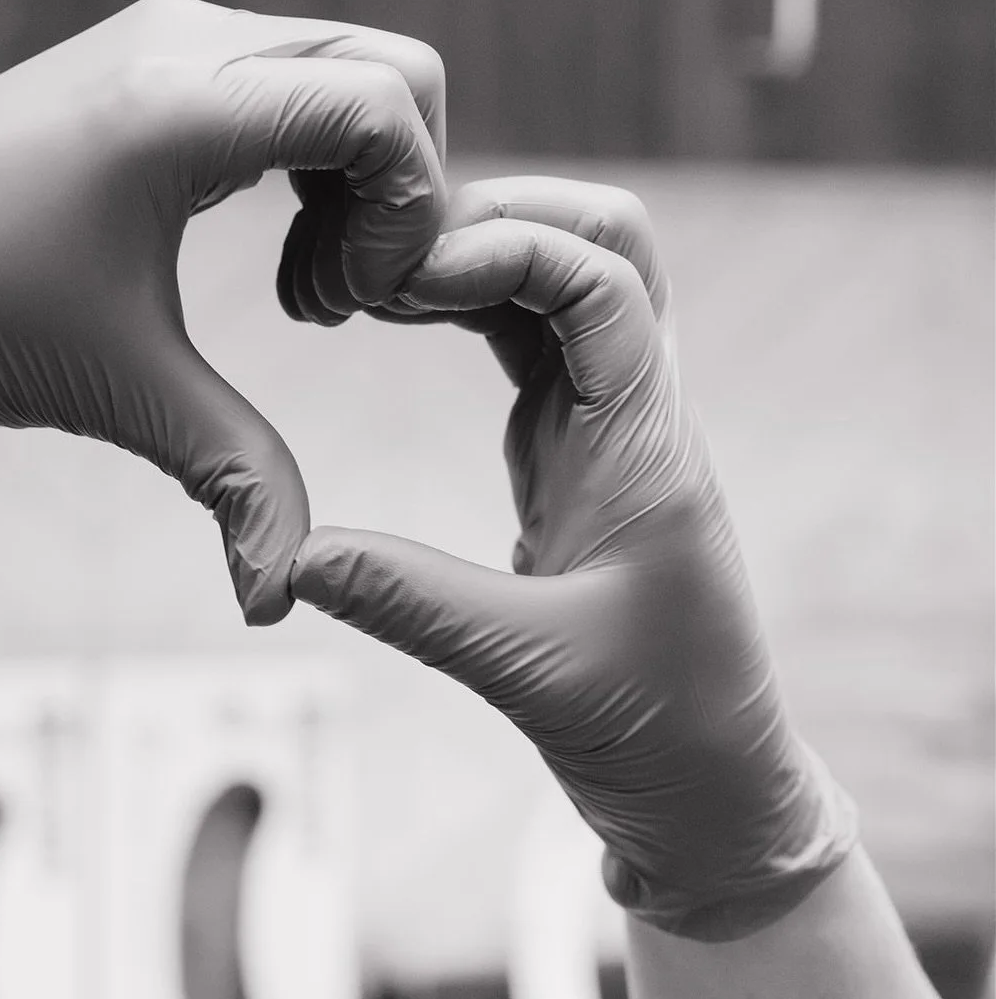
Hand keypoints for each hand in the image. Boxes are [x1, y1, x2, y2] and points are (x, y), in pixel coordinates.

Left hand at [0, 0, 444, 623]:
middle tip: (339, 300)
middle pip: (391, 71)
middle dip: (402, 192)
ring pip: (346, 71)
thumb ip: (234, 483)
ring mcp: (168, 35)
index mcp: (181, 103)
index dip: (409, 211)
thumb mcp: (120, 391)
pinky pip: (291, 80)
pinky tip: (273, 247)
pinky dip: (315, 159)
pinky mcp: (153, 57)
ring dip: (360, 180)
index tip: (355, 307)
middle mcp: (185, 40)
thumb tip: (282, 599)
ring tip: (299, 290)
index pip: (383, 103)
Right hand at [292, 178, 854, 936]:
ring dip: (477, 254)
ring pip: (561, 277)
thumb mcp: (524, 667)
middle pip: (602, 238)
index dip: (506, 245)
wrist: (713, 787)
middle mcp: (636, 409)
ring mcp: (606, 422)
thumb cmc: (657, 729)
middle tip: (385, 248)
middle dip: (498, 211)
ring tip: (371, 276)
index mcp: (647, 441)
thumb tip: (286, 555)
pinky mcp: (574, 448)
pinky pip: (528, 335)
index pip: (602, 277)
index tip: (403, 275)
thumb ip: (408, 601)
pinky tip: (395, 316)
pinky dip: (467, 304)